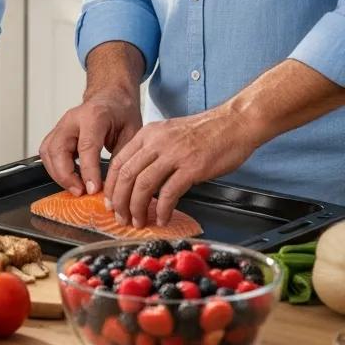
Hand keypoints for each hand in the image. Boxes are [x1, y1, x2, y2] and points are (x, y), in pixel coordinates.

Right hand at [39, 91, 141, 196]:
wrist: (111, 96)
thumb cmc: (122, 112)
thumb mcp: (132, 133)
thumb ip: (122, 156)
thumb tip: (113, 185)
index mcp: (94, 116)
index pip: (86, 146)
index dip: (88, 171)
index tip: (92, 190)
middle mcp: (72, 119)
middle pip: (58, 148)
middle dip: (65, 175)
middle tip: (80, 192)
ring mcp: (62, 124)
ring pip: (47, 151)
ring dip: (57, 173)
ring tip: (75, 188)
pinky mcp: (57, 132)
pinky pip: (47, 152)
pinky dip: (54, 168)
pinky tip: (68, 178)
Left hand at [104, 106, 260, 227]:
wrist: (233, 123)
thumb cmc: (205, 131)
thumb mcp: (169, 133)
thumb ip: (153, 151)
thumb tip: (140, 176)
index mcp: (148, 134)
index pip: (119, 162)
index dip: (111, 185)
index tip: (110, 201)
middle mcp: (156, 143)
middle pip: (127, 175)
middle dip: (120, 201)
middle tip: (121, 217)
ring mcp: (173, 155)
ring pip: (143, 185)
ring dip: (137, 208)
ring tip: (139, 221)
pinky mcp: (192, 168)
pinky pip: (170, 192)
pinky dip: (163, 209)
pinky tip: (162, 219)